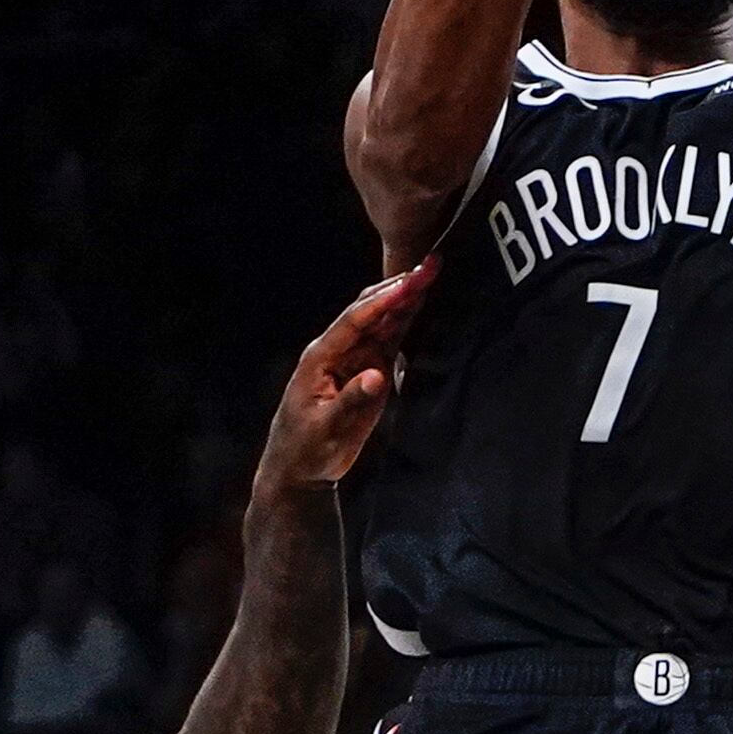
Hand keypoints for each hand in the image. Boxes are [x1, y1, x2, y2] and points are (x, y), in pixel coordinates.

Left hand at [254, 262, 435, 490]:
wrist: (300, 469)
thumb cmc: (305, 449)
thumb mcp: (325, 430)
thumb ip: (350, 402)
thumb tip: (377, 376)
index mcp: (320, 357)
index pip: (355, 321)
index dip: (384, 301)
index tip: (410, 282)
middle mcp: (338, 350)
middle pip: (371, 310)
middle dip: (399, 286)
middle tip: (430, 264)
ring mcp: (355, 359)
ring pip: (383, 320)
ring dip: (406, 298)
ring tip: (431, 273)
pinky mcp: (369, 371)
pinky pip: (390, 340)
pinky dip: (407, 320)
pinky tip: (422, 303)